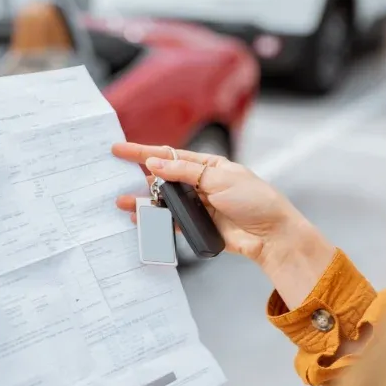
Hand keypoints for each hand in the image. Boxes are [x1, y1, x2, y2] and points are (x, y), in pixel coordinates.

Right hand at [112, 143, 335, 307]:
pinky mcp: (197, 225)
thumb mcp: (220, 179)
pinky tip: (141, 219)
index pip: (169, 156)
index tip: (119, 149)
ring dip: (143, 201)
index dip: (142, 152)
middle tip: (113, 176)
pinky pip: (170, 221)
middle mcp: (199, 183)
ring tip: (122, 202)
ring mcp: (197, 205)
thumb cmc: (255, 201)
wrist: (272, 236)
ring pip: (163, 200)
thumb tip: (155, 163)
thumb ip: (185, 172)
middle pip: (161, 178)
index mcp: (207, 165)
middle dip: (137, 177)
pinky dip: (155, 220)